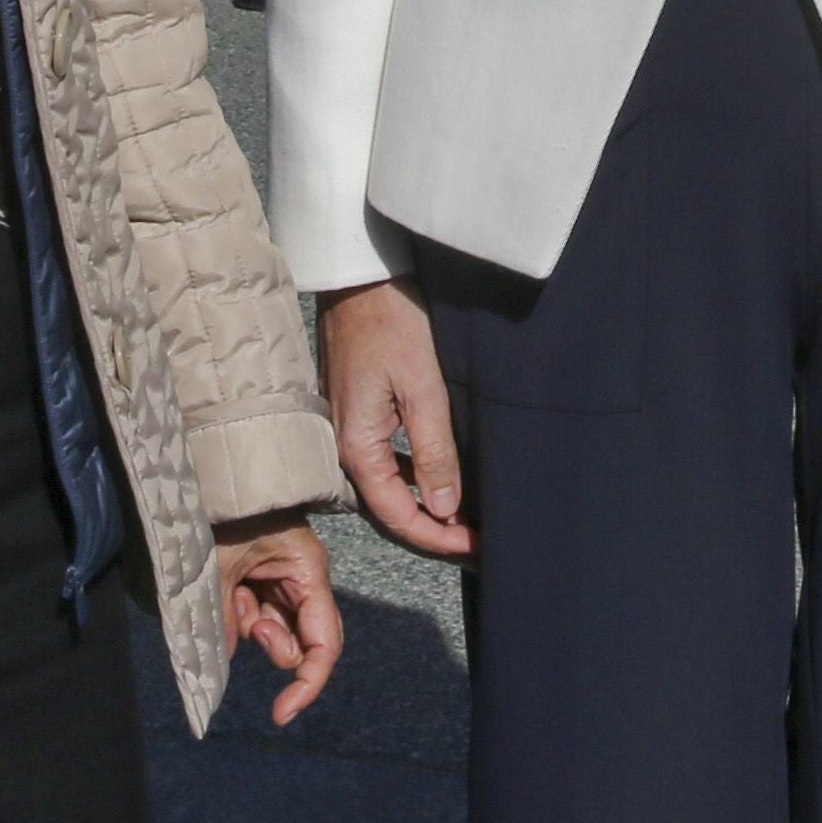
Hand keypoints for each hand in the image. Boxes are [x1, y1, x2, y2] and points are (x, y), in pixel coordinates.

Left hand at [213, 516, 345, 725]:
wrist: (211, 471)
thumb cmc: (226, 508)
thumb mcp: (223, 565)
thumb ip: (225, 619)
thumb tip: (223, 664)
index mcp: (308, 573)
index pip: (324, 645)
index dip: (308, 685)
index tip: (281, 713)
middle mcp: (301, 582)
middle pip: (299, 642)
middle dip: (271, 643)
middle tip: (244, 614)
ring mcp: (281, 582)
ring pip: (271, 631)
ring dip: (247, 624)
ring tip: (230, 588)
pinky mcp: (260, 580)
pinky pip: (252, 616)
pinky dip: (236, 614)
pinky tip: (226, 586)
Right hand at [322, 279, 474, 560]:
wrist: (360, 273)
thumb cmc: (391, 320)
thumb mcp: (422, 387)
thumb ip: (433, 452)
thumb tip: (445, 510)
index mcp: (356, 446)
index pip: (398, 516)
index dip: (439, 539)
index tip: (476, 549)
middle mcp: (344, 445)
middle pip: (389, 508)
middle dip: (434, 531)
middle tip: (477, 542)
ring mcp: (347, 427)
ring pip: (386, 487)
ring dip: (424, 507)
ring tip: (465, 520)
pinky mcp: (356, 411)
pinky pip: (383, 461)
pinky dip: (411, 479)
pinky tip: (437, 479)